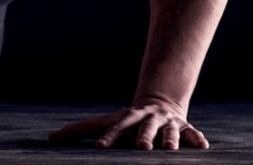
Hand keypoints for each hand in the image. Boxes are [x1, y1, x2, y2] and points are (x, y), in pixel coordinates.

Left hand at [48, 98, 208, 149]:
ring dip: (171, 140)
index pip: (115, 128)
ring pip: (170, 132)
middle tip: (142, 149)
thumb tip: (50, 138)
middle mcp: (147, 120)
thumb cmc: (125, 120)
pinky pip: (192, 133)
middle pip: (144, 128)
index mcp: (127, 119)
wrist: (159, 103)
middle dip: (144, 137)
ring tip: (171, 150)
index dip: (108, 137)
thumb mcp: (105, 122)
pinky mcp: (184, 128)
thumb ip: (79, 130)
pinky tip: (202, 146)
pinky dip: (196, 139)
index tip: (100, 148)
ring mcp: (166, 124)